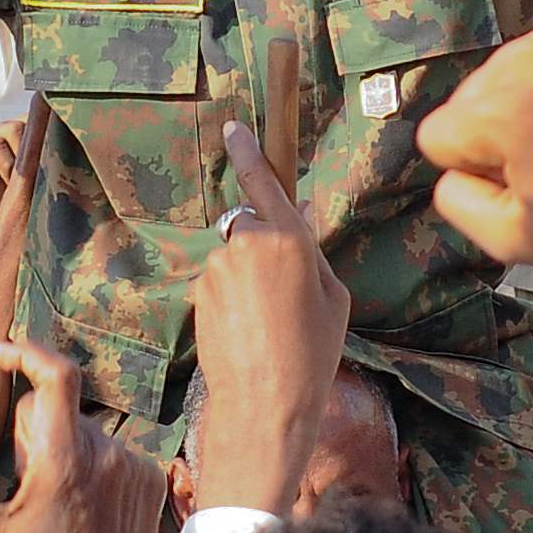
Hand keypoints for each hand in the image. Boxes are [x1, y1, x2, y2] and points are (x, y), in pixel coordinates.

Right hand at [0, 337, 165, 532]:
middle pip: (55, 408)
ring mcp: (134, 467)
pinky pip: (110, 451)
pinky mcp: (151, 480)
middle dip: (30, 430)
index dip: (27, 352)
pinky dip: (90, 467)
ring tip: (54, 506)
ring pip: (82, 429)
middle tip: (19, 484)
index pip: (55, 374)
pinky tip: (81, 510)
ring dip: (61, 450)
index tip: (3, 353)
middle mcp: (105, 455)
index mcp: (62, 462)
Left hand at [187, 123, 351, 516]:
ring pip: (235, 258)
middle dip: (264, 247)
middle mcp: (246, 244)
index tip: (234, 129)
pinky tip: (247, 331)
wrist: (264, 402)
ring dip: (248, 278)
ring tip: (268, 322)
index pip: (264, 182)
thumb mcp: (334, 300)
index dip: (249, 152)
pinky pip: (220, 282)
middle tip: (285, 295)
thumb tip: (296, 223)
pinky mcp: (198, 292)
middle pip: (252, 226)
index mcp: (287, 240)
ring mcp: (217, 268)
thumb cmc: (311, 354)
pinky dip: (232, 299)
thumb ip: (313, 254)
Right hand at [418, 3, 532, 277]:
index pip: (436, 136)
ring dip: (532, 101)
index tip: (527, 184)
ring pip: (509, 70)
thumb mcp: (512, 241)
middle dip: (499, 130)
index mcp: (500, 110)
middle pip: (470, 97)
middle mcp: (527, 56)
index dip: (476, 170)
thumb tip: (451, 162)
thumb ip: (456, 200)